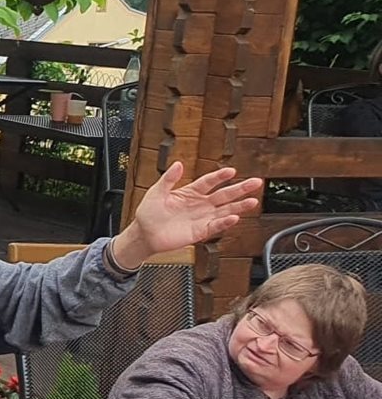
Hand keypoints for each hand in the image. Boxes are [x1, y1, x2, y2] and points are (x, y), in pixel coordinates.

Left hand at [123, 161, 263, 257]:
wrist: (144, 234)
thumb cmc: (148, 213)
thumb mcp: (156, 192)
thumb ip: (168, 179)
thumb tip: (178, 164)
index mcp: (190, 192)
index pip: (209, 182)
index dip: (220, 176)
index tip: (231, 171)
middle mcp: (200, 204)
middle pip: (224, 195)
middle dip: (240, 189)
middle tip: (256, 182)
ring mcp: (202, 218)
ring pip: (225, 210)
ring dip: (239, 206)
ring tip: (253, 201)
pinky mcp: (200, 231)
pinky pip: (216, 226)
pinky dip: (225, 222)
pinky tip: (234, 217)